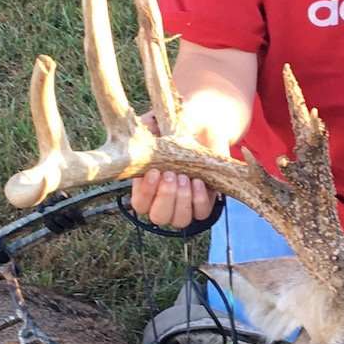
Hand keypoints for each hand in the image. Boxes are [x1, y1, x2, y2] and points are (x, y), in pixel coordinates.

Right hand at [129, 112, 225, 226]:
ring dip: (182, 200)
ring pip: (180, 219)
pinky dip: (200, 199)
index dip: (145, 193)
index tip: (153, 172)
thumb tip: (143, 132)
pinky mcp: (204, 201)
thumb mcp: (157, 123)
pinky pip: (202, 212)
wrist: (203, 125)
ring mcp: (184, 204)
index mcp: (146, 186)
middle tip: (171, 175)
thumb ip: (146, 129)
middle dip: (165, 197)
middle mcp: (163, 200)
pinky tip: (199, 181)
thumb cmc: (174, 126)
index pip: (139, 203)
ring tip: (186, 177)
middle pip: (158, 217)